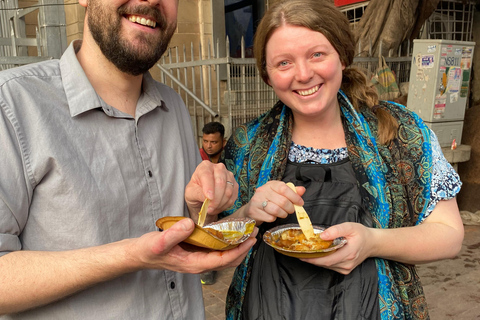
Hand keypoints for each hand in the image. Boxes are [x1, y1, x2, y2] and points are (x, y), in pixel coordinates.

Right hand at [128, 218, 256, 272]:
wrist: (140, 254)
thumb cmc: (149, 250)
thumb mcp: (159, 241)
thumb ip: (174, 234)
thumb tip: (190, 224)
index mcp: (195, 264)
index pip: (223, 260)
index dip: (239, 250)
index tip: (250, 239)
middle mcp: (200, 264)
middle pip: (229, 260)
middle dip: (244, 247)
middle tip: (255, 232)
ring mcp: (199, 259)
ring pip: (225, 256)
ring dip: (238, 245)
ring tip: (248, 231)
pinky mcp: (198, 252)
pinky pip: (218, 250)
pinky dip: (228, 242)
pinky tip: (232, 232)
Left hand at [185, 161, 237, 219]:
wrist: (202, 197)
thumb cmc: (195, 192)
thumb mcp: (190, 193)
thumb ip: (197, 193)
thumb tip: (207, 198)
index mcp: (205, 166)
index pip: (207, 175)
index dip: (209, 187)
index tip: (209, 198)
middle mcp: (219, 168)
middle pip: (221, 182)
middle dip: (216, 199)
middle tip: (209, 209)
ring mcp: (229, 176)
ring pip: (228, 191)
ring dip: (220, 203)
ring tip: (212, 209)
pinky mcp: (235, 185)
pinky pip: (233, 197)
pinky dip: (225, 205)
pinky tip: (218, 207)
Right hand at [245, 181, 304, 223]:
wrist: (251, 209)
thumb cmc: (268, 200)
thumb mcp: (279, 193)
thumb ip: (291, 191)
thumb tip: (302, 190)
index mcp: (270, 185)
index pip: (284, 188)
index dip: (294, 196)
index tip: (300, 203)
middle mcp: (262, 191)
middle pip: (282, 201)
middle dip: (290, 208)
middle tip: (290, 210)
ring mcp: (257, 201)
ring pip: (276, 210)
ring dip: (283, 214)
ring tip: (283, 213)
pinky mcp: (254, 212)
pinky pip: (270, 218)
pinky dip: (274, 219)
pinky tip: (272, 216)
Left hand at [300, 222, 372, 274]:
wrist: (372, 243)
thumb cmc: (361, 234)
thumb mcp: (350, 227)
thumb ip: (336, 230)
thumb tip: (322, 236)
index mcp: (348, 253)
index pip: (327, 259)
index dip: (313, 258)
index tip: (301, 254)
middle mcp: (347, 264)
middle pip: (325, 264)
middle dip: (311, 259)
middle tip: (298, 253)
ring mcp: (346, 268)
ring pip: (327, 266)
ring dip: (315, 260)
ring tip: (305, 252)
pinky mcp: (345, 269)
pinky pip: (330, 266)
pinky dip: (322, 261)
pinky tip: (316, 255)